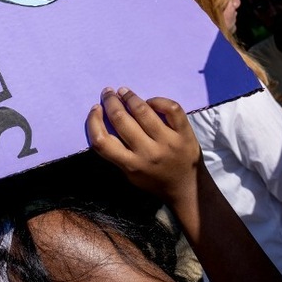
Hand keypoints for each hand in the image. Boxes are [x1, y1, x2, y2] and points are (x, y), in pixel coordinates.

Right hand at [86, 86, 200, 205]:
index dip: (94, 121)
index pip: (102, 141)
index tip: (96, 108)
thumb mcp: (130, 174)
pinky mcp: (185, 134)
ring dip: (129, 97)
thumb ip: (117, 152)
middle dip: (111, 101)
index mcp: (131, 165)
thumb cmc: (154, 180)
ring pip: (143, 110)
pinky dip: (158, 101)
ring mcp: (168, 142)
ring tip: (124, 92)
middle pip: (121, 119)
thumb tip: (105, 119)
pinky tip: (150, 101)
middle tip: (108, 93)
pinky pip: (170, 109)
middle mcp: (148, 153)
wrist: (188, 189)